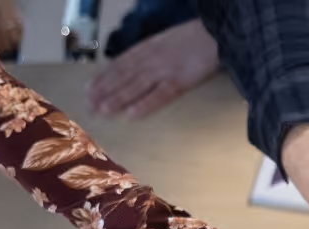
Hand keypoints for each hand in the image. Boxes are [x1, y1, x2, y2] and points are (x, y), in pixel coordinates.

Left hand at [86, 20, 218, 118]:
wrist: (219, 32)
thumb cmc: (196, 39)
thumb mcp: (169, 41)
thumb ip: (154, 53)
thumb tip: (139, 68)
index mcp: (149, 47)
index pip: (121, 64)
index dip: (104, 77)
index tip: (89, 89)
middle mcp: (152, 58)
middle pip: (124, 76)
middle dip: (105, 91)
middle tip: (89, 106)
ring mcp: (166, 69)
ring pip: (136, 85)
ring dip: (118, 98)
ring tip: (103, 110)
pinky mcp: (181, 80)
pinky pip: (160, 95)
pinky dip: (145, 104)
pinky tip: (132, 114)